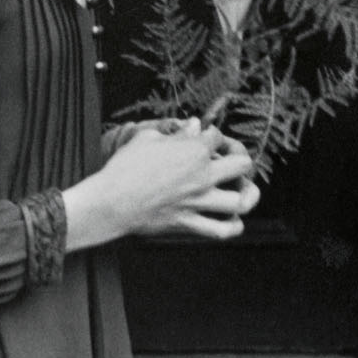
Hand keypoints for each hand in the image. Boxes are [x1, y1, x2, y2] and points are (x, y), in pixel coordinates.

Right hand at [65, 121, 259, 248]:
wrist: (111, 202)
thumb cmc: (125, 168)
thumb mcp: (148, 139)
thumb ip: (176, 132)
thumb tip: (193, 125)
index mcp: (193, 151)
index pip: (217, 136)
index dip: (213, 134)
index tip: (205, 137)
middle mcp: (202, 176)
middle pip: (242, 164)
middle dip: (240, 156)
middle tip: (231, 158)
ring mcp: (198, 202)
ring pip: (240, 201)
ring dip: (246, 194)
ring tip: (242, 190)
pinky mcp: (189, 223)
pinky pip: (221, 231)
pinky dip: (233, 226)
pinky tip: (233, 220)